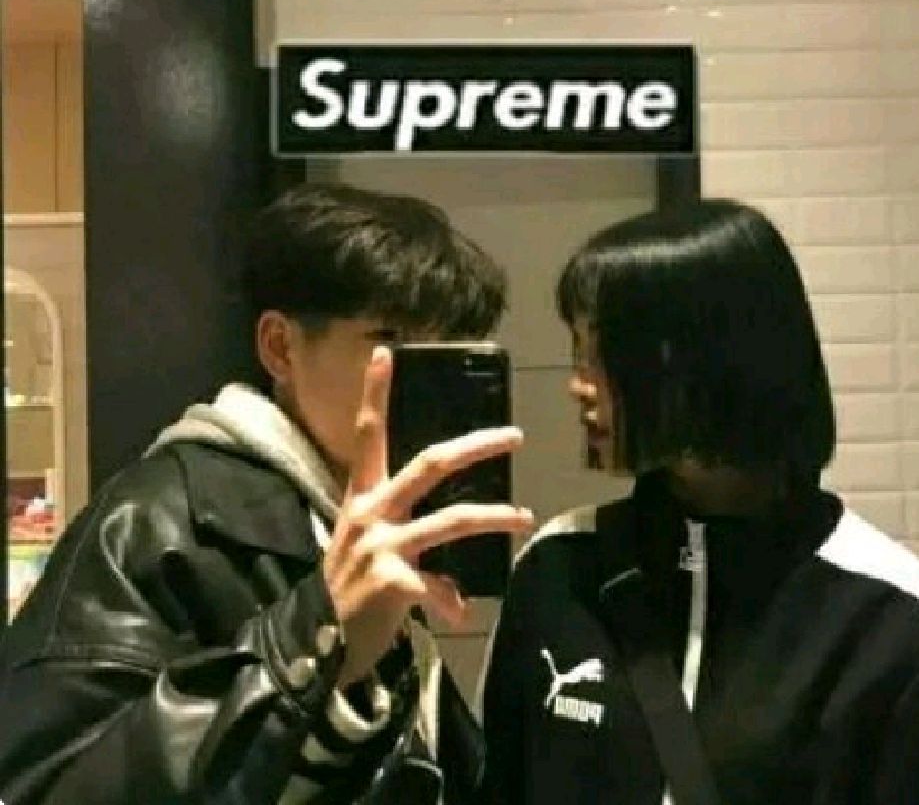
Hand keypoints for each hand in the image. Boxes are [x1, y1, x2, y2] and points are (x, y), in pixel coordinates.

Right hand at [323, 346, 532, 686]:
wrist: (314, 644)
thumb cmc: (346, 590)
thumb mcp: (367, 551)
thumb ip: (411, 547)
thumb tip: (456, 584)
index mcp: (363, 497)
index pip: (368, 435)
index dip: (375, 393)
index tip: (386, 353)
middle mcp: (371, 512)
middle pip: (430, 464)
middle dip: (476, 446)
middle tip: (514, 436)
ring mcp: (381, 545)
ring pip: (452, 519)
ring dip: (494, 517)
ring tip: (525, 518)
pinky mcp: (392, 581)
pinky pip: (438, 587)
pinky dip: (453, 602)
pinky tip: (460, 615)